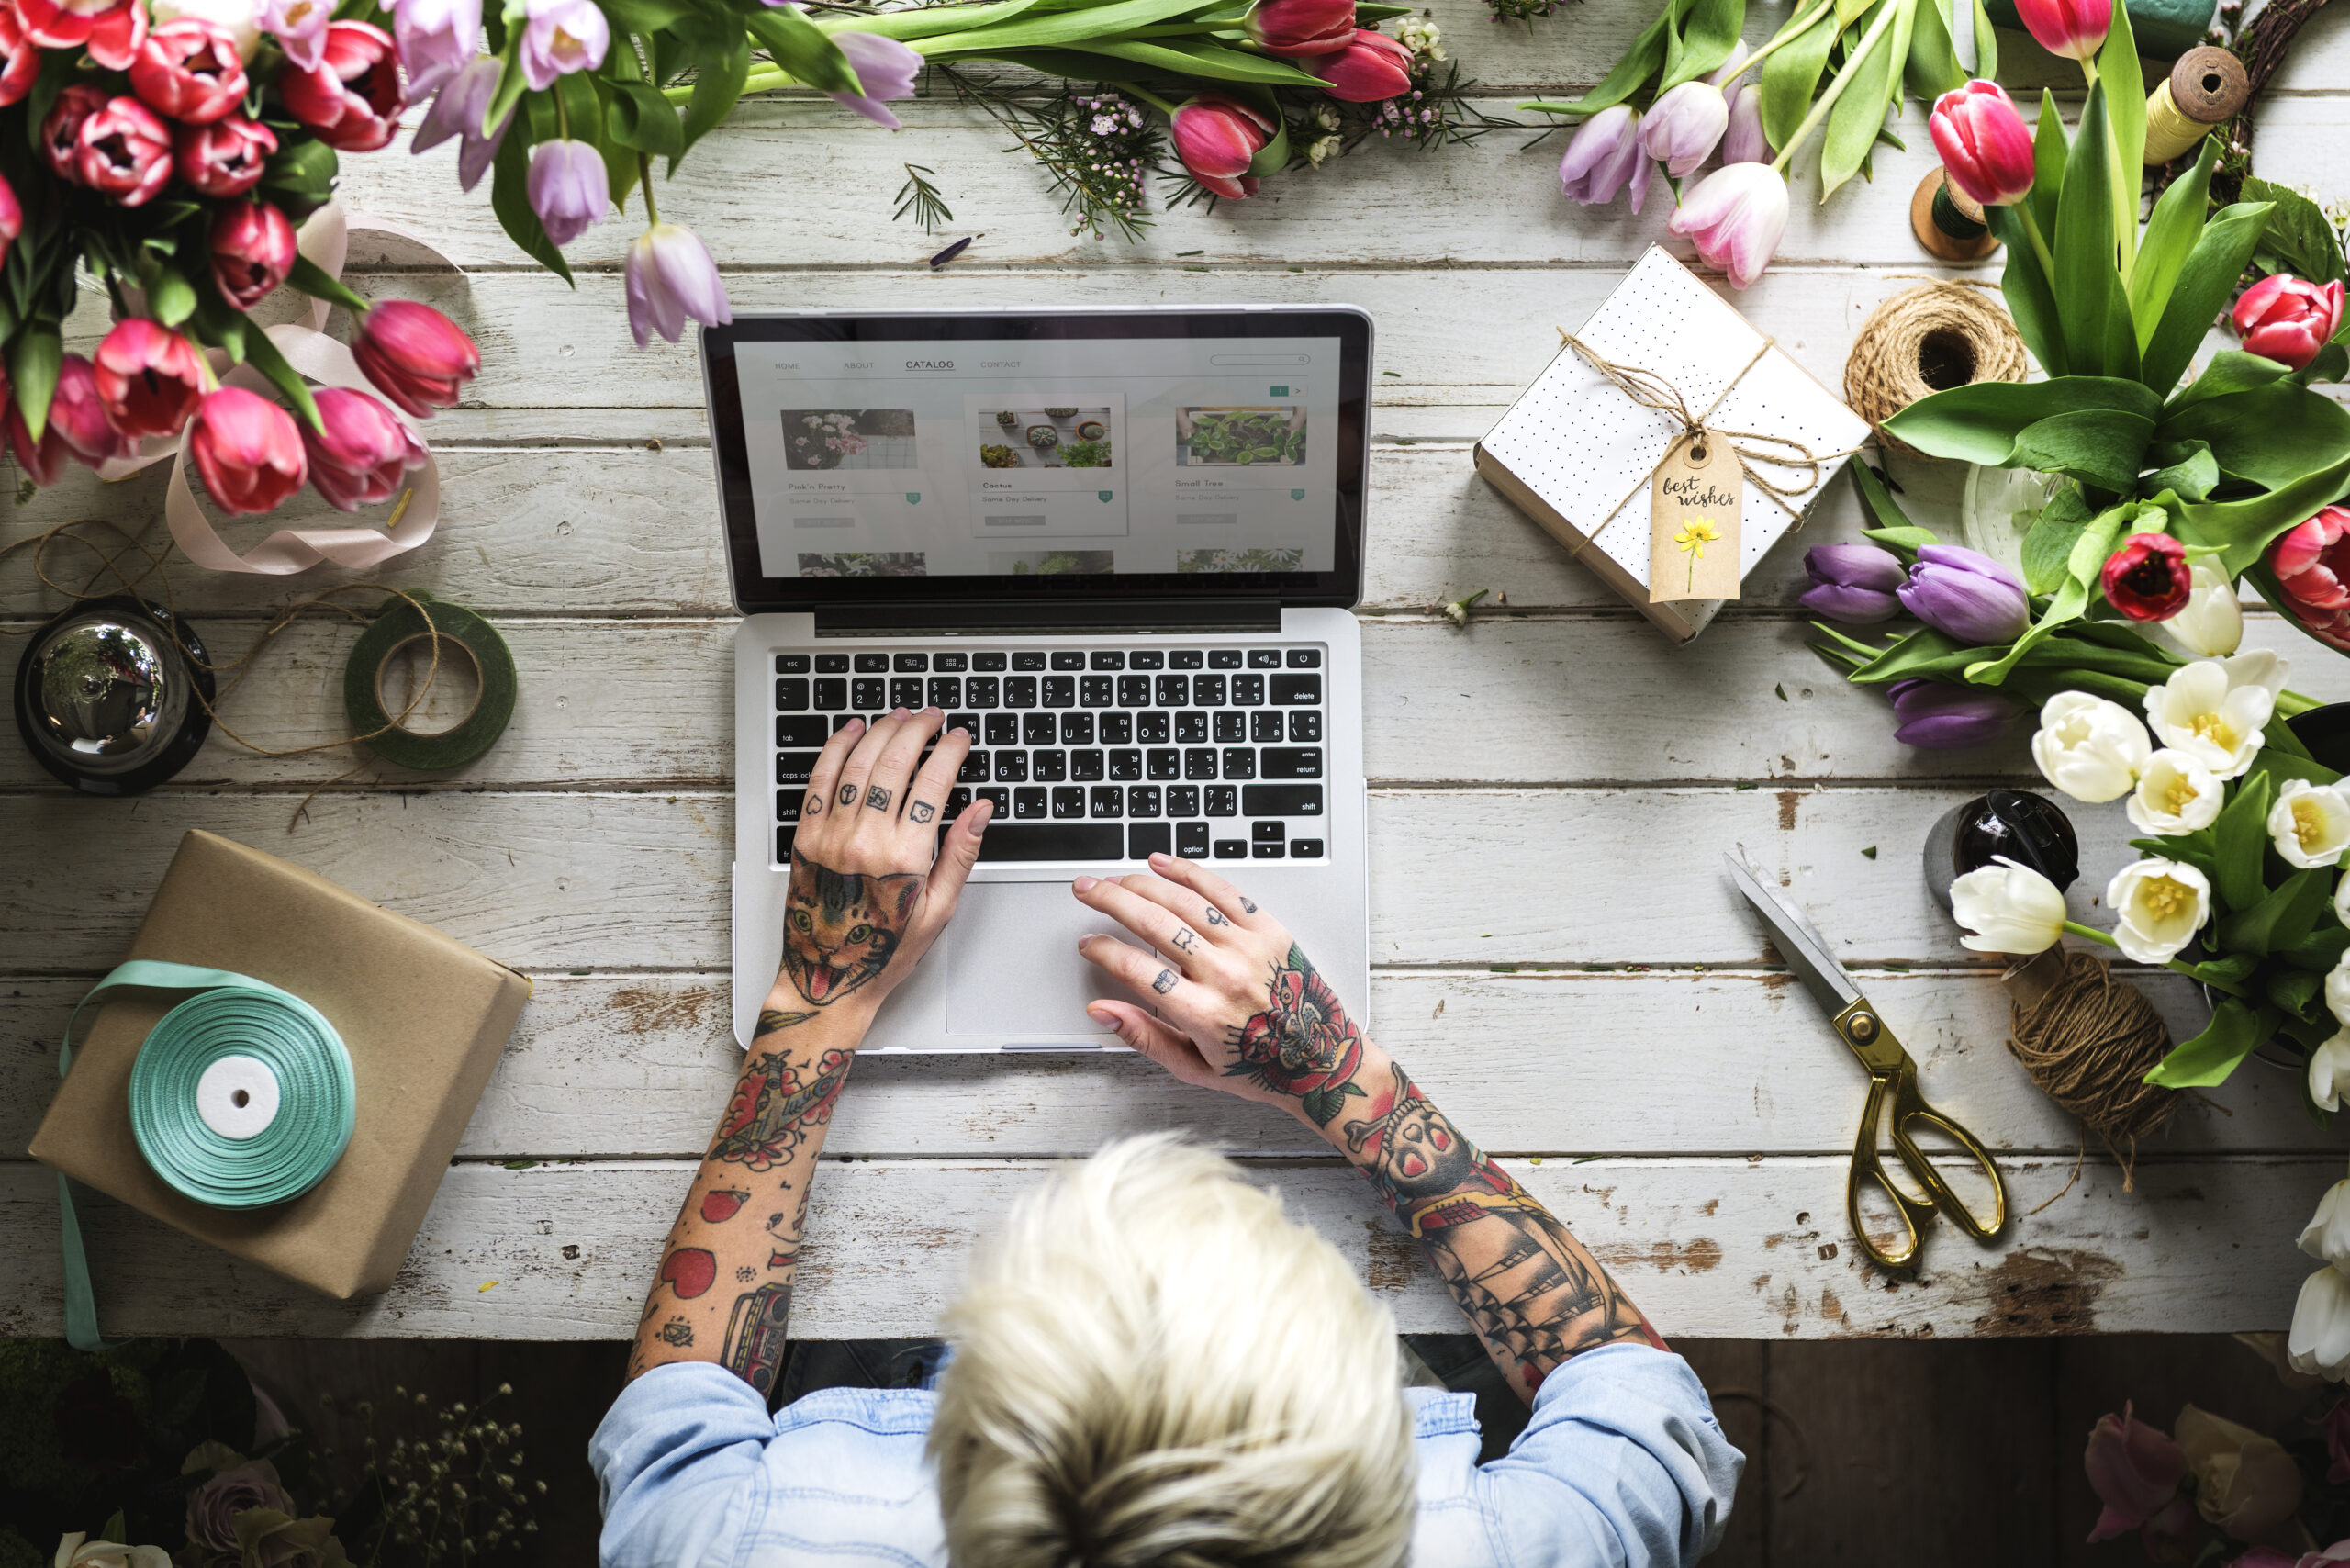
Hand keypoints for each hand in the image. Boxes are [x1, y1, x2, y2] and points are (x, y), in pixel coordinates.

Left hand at [774, 707, 992, 1027]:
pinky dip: (836, 748)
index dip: (950, 751)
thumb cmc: (884, 949)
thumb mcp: (939, 908)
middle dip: (918, 730)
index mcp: (905, 857)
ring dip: (881, 731)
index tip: (958, 738)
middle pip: (895, 762)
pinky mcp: (806, 836)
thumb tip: (981, 810)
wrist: (827, 977)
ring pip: (858, 763)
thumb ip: (960, 853)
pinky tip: (851, 733)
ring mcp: (831, 835)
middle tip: (932, 717)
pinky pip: (820, 779)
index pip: (934, 783)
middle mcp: (866, 840)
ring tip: (898, 717)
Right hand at [1075, 853, 1377, 1126]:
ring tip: (1117, 879)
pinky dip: (1190, 873)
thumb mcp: (1194, 1067)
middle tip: (1087, 890)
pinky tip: (1164, 864)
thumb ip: (1144, 1036)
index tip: (1088, 943)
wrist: (1324, 1060)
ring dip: (1143, 884)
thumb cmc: (1262, 1068)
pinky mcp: (1269, 930)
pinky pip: (1223, 892)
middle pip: (1154, 923)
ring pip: (1184, 901)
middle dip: (1111, 901)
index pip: (1136, 969)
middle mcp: (1225, 975)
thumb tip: (1103, 1011)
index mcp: (1203, 1014)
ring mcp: (1248, 948)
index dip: (1103, 950)